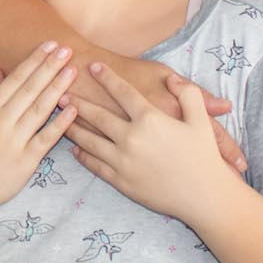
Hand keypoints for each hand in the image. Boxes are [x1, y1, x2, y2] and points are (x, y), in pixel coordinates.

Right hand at [0, 44, 78, 221]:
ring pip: (39, 110)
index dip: (34, 61)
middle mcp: (0, 122)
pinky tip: (73, 109)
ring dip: (57, 88)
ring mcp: (13, 141)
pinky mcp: (25, 161)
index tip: (50, 45)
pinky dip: (60, 123)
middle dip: (49, 68)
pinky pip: (45, 139)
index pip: (15, 80)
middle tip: (67, 49)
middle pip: (29, 90)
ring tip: (72, 71)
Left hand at [68, 63, 234, 223]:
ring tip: (60, 117)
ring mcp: (123, 161)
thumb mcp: (200, 120)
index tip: (94, 66)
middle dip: (78, 101)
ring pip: (90, 140)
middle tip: (61, 91)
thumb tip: (174, 80)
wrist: (203, 196)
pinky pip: (95, 165)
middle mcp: (131, 138)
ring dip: (72, 127)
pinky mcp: (121, 181)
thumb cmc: (203, 156)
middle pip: (97, 115)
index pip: (122, 92)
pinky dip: (83, 155)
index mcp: (150, 119)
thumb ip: (187, 94)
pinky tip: (75, 149)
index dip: (107, 77)